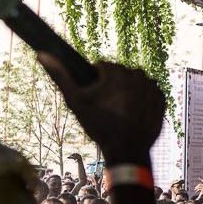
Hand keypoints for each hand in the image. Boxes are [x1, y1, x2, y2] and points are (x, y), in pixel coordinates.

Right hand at [40, 58, 163, 163]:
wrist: (127, 150)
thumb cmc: (100, 126)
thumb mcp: (76, 101)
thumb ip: (60, 76)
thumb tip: (41, 53)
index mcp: (116, 71)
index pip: (102, 68)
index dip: (95, 83)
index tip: (96, 100)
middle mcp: (137, 74)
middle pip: (119, 74)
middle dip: (113, 87)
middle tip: (108, 109)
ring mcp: (152, 86)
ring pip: (134, 82)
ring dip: (128, 91)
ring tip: (121, 112)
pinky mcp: (161, 98)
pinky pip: (148, 93)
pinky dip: (142, 100)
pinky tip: (134, 114)